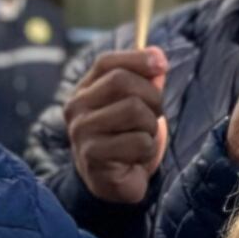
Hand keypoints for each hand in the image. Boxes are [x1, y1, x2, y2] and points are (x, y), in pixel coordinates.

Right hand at [67, 46, 167, 207]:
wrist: (113, 181)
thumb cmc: (127, 137)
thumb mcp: (138, 103)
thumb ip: (147, 79)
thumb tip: (157, 56)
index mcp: (85, 90)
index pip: (107, 62)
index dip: (138, 59)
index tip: (162, 65)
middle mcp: (76, 107)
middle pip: (122, 82)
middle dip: (151, 97)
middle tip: (153, 116)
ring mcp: (81, 132)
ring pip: (134, 110)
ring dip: (150, 127)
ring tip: (141, 138)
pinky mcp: (92, 156)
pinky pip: (138, 141)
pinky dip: (147, 149)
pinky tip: (134, 157)